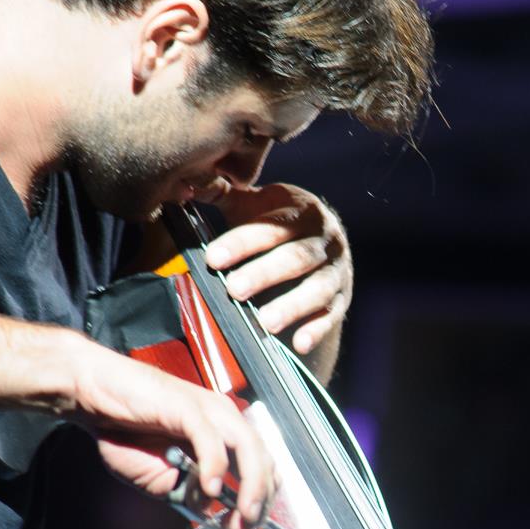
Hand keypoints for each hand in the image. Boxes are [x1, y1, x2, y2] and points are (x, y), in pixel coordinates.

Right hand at [68, 340, 273, 528]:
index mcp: (223, 432)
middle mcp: (223, 417)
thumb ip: (188, 491)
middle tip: (245, 527)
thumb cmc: (125, 431)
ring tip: (243, 513)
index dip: (262, 497)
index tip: (249, 525)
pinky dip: (215, 464)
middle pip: (262, 458)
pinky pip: (209, 437)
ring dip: (251, 484)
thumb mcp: (161, 478)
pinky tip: (211, 488)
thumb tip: (209, 508)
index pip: (261, 465)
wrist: (94, 397)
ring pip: (248, 446)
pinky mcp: (185, 406)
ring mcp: (207, 410)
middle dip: (260, 498)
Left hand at [204, 183, 351, 362]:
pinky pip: (332, 315)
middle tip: (233, 290)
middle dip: (264, 274)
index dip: (242, 243)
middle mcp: (326, 240)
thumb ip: (224, 196)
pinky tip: (299, 344)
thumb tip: (187, 185)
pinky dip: (316, 330)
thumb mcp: (256, 204)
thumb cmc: (278, 225)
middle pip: (296, 258)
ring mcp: (337, 271)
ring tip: (265, 322)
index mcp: (302, 212)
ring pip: (318, 288)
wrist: (323, 244)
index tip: (212, 258)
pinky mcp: (342, 299)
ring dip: (292, 306)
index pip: (272, 227)